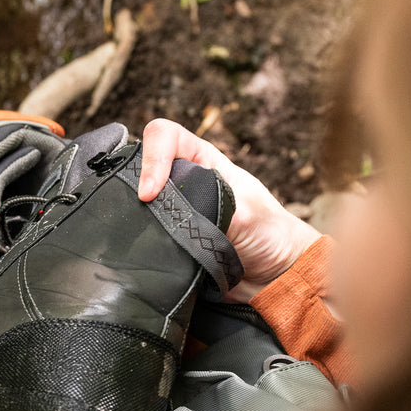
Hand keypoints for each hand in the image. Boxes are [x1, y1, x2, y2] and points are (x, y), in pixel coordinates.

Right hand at [137, 118, 319, 301]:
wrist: (274, 274)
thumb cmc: (269, 232)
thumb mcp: (244, 211)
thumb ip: (211, 204)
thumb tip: (175, 212)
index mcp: (203, 160)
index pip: (164, 136)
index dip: (152, 158)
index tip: (149, 194)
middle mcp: (182, 179)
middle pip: (141, 166)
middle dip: (137, 188)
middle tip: (145, 215)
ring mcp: (172, 210)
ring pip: (136, 202)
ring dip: (140, 219)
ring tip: (151, 237)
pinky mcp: (167, 238)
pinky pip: (143, 236)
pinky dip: (144, 244)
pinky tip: (153, 253)